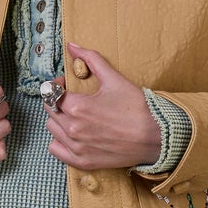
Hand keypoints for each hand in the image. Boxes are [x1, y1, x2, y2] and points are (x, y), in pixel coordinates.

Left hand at [41, 42, 162, 169]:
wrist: (156, 137)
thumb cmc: (137, 107)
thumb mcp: (114, 78)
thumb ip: (90, 59)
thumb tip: (71, 46)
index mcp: (77, 106)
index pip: (52, 92)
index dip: (58, 85)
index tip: (67, 85)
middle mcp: (73, 128)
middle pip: (50, 110)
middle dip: (58, 101)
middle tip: (72, 98)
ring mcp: (77, 147)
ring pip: (52, 129)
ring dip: (59, 120)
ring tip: (74, 116)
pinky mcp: (83, 161)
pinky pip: (56, 150)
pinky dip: (59, 142)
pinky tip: (72, 135)